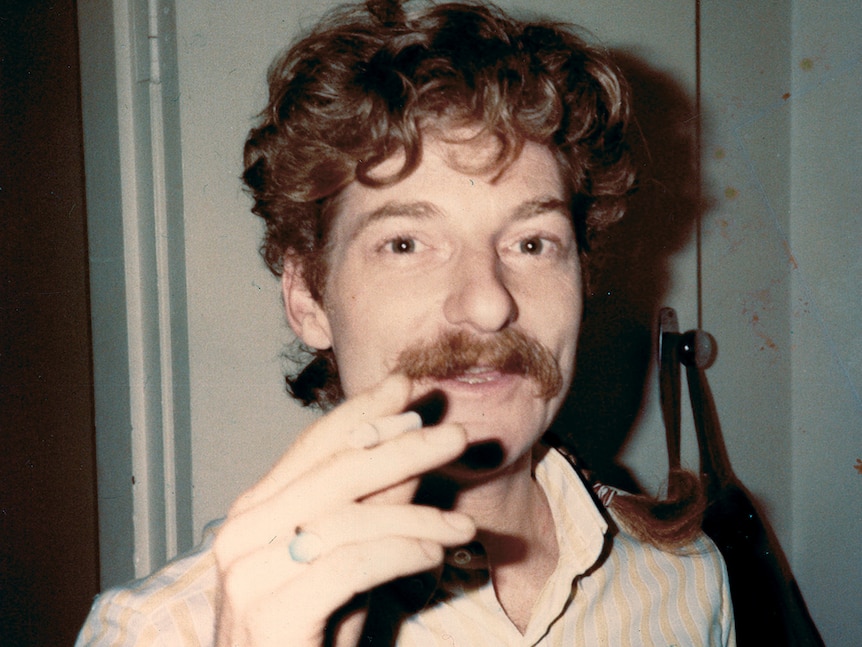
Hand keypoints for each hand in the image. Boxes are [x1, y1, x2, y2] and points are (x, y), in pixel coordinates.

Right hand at [213, 375, 474, 646]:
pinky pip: (350, 565)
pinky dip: (400, 553)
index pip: (313, 448)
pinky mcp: (270, 615)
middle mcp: (239, 535)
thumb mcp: (345, 561)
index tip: (407, 390)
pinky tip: (435, 554)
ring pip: (346, 519)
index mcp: (251, 513)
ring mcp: (247, 575)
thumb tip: (409, 448)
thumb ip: (369, 508)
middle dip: (401, 448)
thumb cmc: (308, 633)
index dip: (363, 415)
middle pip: (333, 473)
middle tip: (456, 436)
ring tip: (462, 524)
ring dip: (415, 514)